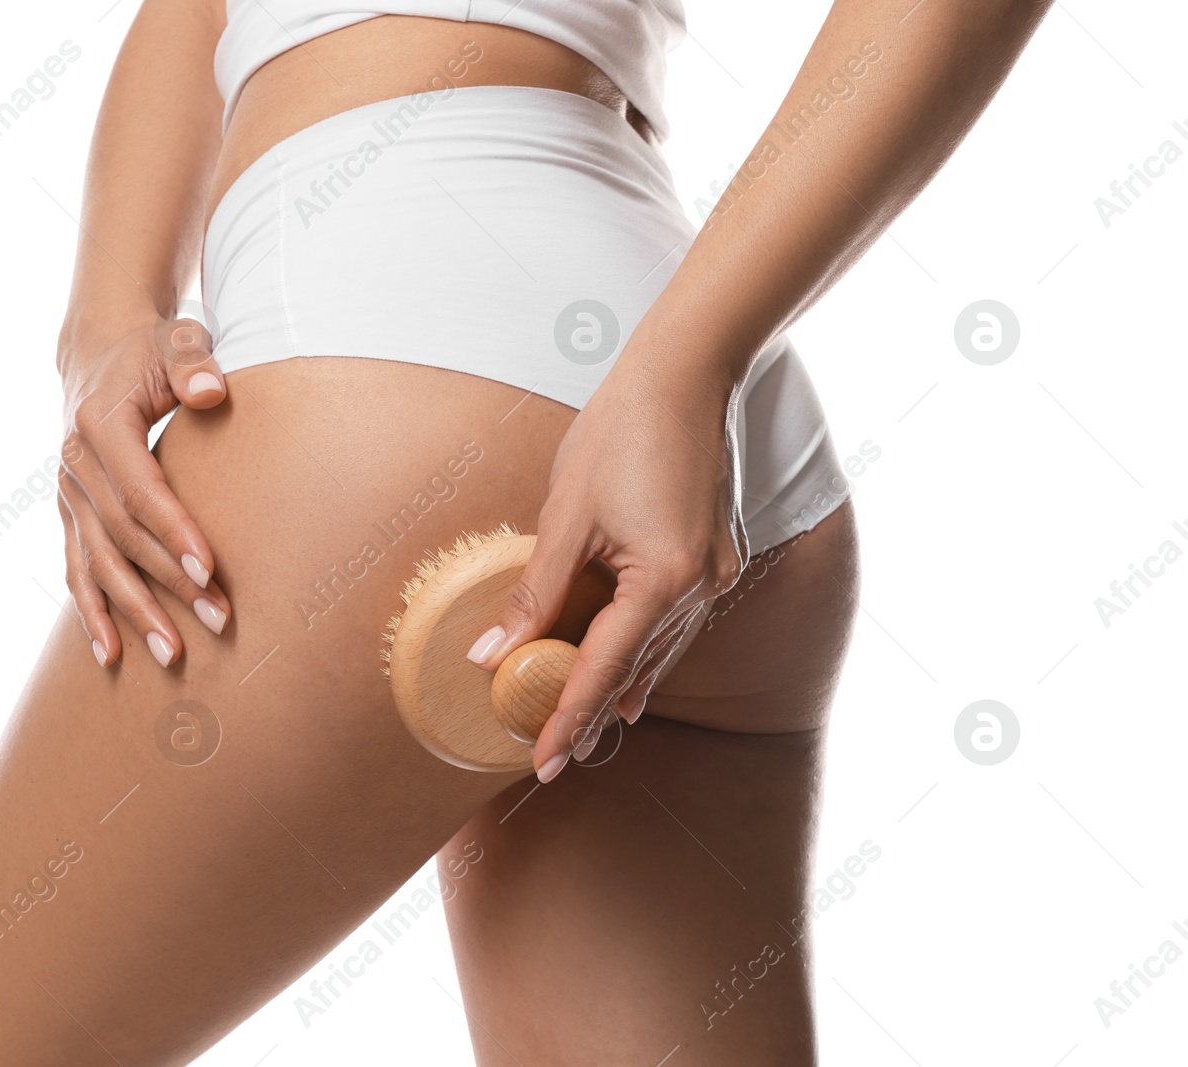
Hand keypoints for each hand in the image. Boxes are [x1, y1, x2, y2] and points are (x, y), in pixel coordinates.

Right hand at [56, 313, 232, 669]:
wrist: (96, 352)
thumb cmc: (149, 350)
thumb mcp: (175, 341)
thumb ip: (193, 362)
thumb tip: (211, 392)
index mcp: (100, 426)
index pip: (140, 491)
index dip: (173, 532)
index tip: (209, 571)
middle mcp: (75, 466)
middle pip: (123, 538)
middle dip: (168, 584)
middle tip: (217, 622)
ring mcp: (68, 495)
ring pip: (98, 564)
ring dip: (134, 613)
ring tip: (172, 655)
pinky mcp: (71, 514)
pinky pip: (77, 570)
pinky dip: (91, 613)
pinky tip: (111, 655)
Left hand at [466, 345, 748, 781]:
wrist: (685, 374)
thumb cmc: (621, 431)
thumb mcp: (566, 516)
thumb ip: (535, 593)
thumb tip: (493, 652)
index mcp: (665, 578)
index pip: (603, 668)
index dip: (569, 718)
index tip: (544, 762)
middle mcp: (701, 587)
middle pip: (636, 668)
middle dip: (592, 711)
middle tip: (553, 755)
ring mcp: (717, 574)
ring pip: (658, 649)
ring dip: (617, 684)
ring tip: (581, 727)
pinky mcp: (717, 557)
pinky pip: (673, 621)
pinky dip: (642, 648)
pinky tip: (623, 673)